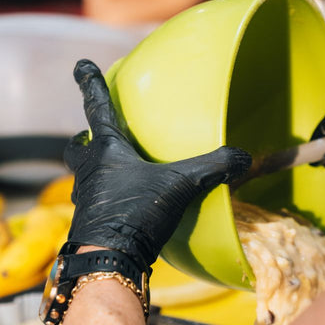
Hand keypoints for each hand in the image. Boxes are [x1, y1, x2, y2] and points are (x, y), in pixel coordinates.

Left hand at [64, 60, 250, 270]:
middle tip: (96, 137)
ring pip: (84, 175)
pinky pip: (95, 201)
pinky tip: (125, 204)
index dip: (90, 83)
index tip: (81, 64)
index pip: (97, 107)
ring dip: (95, 169)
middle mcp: (90, 171)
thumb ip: (213, 167)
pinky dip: (106, 197)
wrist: (109, 260)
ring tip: (115, 172)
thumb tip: (245, 157)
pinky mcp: (90, 223)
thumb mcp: (180, 185)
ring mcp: (86, 198)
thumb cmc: (136, 213)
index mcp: (106, 151)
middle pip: (79, 146)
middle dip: (85, 139)